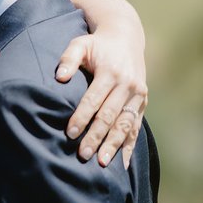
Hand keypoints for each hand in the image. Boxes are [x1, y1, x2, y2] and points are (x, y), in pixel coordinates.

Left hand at [56, 31, 147, 168]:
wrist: (126, 38)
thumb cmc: (97, 45)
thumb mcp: (80, 43)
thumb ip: (68, 58)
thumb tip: (60, 78)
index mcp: (111, 71)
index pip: (93, 99)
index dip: (81, 117)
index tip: (69, 133)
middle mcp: (127, 84)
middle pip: (109, 116)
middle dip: (96, 136)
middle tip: (83, 155)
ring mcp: (138, 95)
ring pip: (125, 125)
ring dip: (113, 145)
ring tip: (102, 163)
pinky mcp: (143, 103)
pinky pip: (136, 128)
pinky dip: (130, 146)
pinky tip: (123, 164)